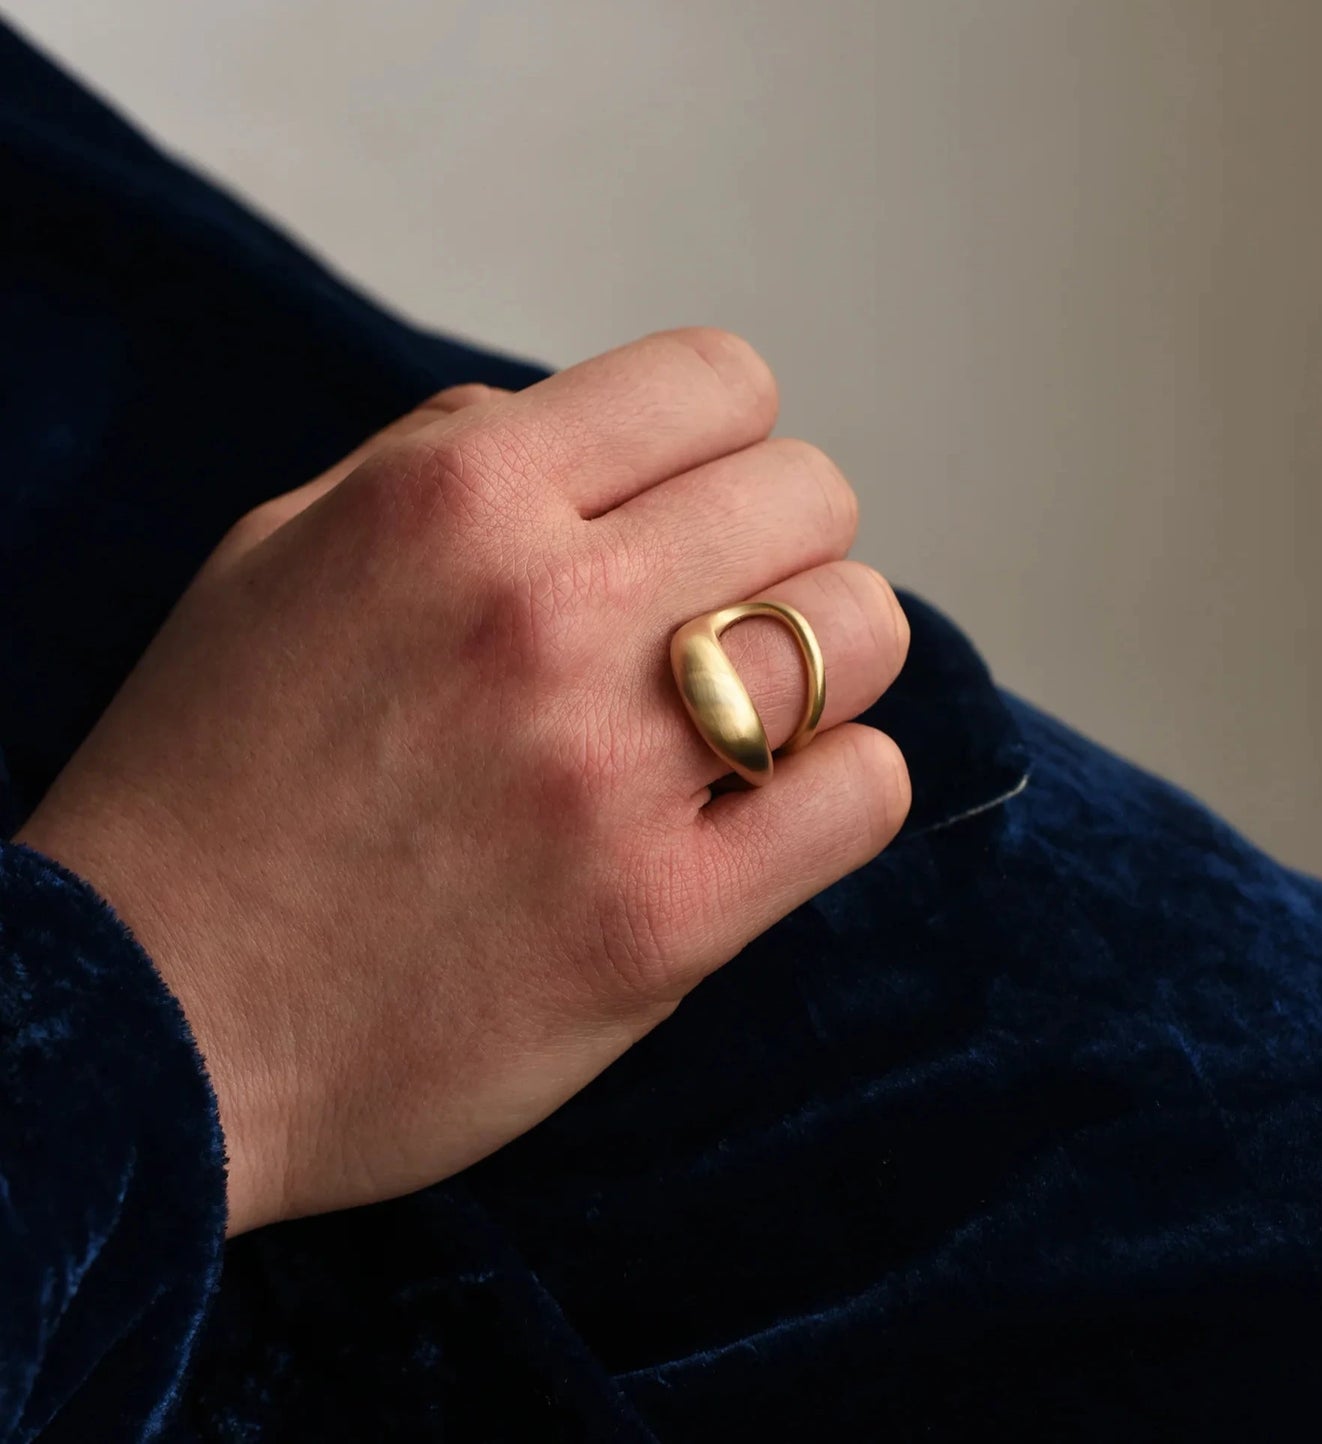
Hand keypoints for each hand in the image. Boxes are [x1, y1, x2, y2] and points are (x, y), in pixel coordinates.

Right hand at [17, 329, 910, 1234]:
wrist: (154, 1022)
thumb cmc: (214, 784)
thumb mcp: (282, 554)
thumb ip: (444, 457)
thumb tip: (592, 429)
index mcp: (453, 501)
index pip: (718, 382)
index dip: (727, 440)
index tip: (698, 503)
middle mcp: (543, 612)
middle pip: (809, 497)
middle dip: (782, 547)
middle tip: (719, 617)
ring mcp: (609, 773)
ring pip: (862, 632)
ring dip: (825, 664)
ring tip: (745, 714)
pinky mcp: (660, 922)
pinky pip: (862, 795)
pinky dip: (838, 790)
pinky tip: (765, 811)